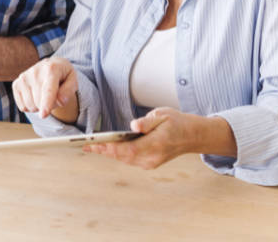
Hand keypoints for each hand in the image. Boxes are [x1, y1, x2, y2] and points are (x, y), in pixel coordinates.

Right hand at [12, 57, 77, 121]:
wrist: (50, 65)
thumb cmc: (63, 75)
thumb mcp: (72, 80)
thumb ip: (69, 91)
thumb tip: (61, 101)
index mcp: (51, 68)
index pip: (48, 90)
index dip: (46, 103)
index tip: (43, 115)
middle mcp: (35, 71)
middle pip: (39, 101)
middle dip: (48, 106)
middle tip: (54, 97)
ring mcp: (23, 77)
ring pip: (30, 105)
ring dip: (39, 107)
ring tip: (44, 96)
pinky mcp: (16, 84)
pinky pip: (22, 106)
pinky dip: (30, 107)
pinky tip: (35, 96)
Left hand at [83, 107, 200, 169]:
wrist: (192, 136)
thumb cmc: (177, 122)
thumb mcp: (163, 115)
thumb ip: (147, 121)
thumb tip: (134, 125)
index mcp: (156, 144)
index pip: (129, 149)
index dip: (110, 148)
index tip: (95, 144)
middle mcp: (153, 157)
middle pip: (123, 156)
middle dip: (103, 151)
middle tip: (85, 145)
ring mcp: (151, 162)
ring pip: (125, 159)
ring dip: (108, 153)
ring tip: (91, 147)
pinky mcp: (150, 163)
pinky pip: (129, 160)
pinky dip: (117, 154)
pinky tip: (106, 148)